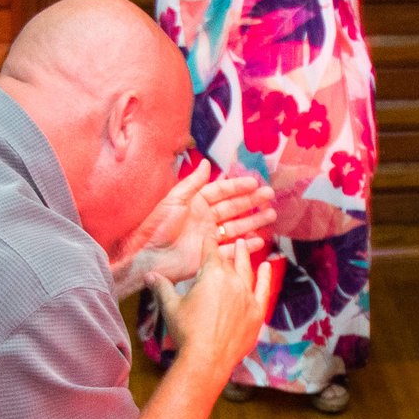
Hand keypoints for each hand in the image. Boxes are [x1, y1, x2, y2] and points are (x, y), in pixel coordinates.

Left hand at [122, 162, 274, 285]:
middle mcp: (205, 219)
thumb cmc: (156, 226)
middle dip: (251, 202)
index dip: (238, 187)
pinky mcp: (210, 255)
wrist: (148, 256)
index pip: (221, 191)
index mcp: (196, 203)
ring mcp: (209, 237)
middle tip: (269, 196)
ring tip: (270, 216)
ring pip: (236, 227)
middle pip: (233, 208)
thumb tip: (206, 163)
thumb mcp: (174, 200)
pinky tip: (259, 240)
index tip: (255, 182)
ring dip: (253, 221)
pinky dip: (245, 246)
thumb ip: (192, 183)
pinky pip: (231, 250)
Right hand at [152, 235, 280, 384]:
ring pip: (247, 271)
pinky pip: (264, 290)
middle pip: (229, 263)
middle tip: (232, 241)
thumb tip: (149, 275)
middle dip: (228, 252)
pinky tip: (268, 267)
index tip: (209, 235)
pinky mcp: (257, 312)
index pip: (210, 253)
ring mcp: (247, 296)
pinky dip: (266, 277)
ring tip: (244, 246)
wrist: (206, 359)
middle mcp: (233, 281)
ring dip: (245, 258)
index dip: (209, 243)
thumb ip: (162, 287)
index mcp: (212, 275)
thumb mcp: (171, 307)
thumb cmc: (186, 332)